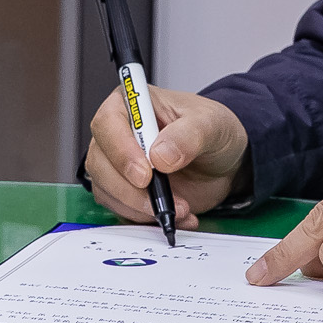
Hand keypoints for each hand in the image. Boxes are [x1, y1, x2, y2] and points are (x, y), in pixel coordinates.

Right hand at [83, 86, 248, 229]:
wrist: (222, 160)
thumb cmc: (212, 130)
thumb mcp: (212, 124)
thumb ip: (188, 135)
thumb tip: (160, 155)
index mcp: (132, 104)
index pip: (107, 123)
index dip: (120, 151)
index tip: (145, 174)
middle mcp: (118, 133)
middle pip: (99, 162)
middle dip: (129, 189)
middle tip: (161, 200)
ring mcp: (117, 164)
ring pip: (106, 190)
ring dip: (141, 207)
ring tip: (180, 207)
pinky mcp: (124, 191)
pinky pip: (121, 209)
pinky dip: (147, 219)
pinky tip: (176, 214)